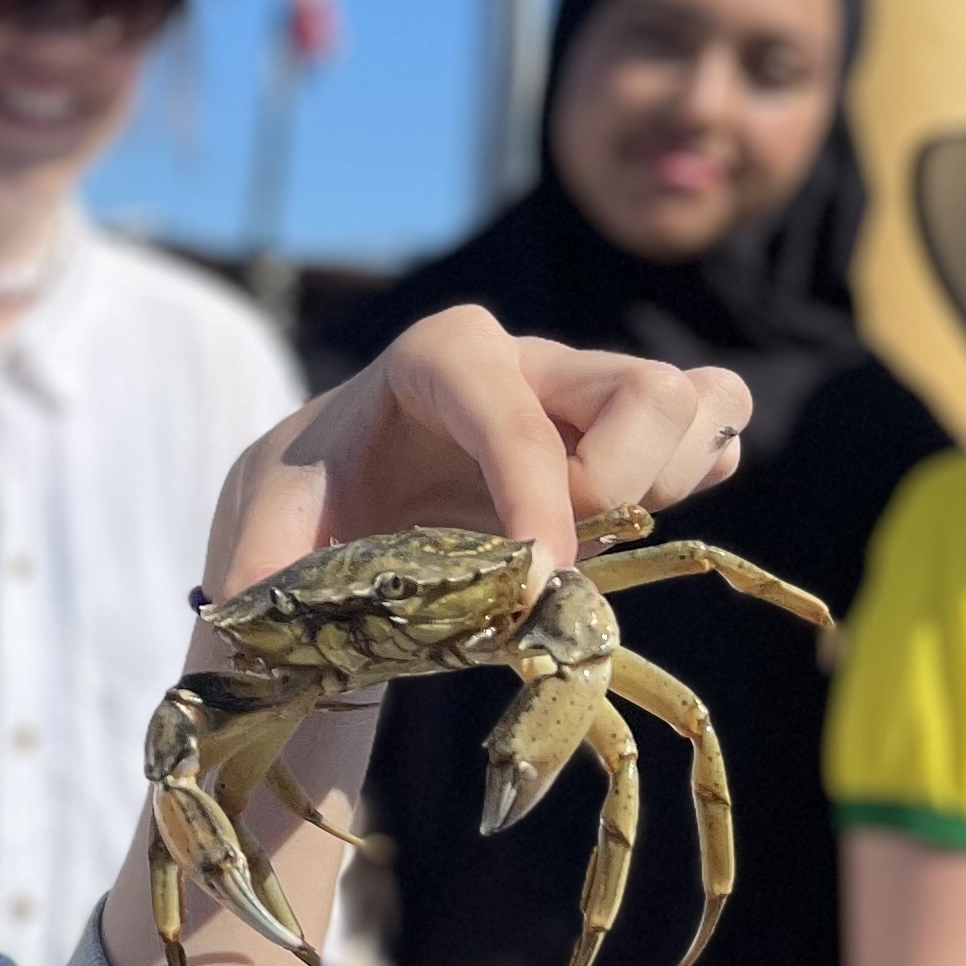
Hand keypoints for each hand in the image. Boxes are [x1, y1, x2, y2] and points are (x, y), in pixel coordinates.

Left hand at [206, 307, 751, 601]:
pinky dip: (697, 481)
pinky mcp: (630, 423)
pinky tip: (627, 521)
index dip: (538, 496)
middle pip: (646, 389)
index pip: (513, 412)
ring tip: (593, 534)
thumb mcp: (270, 516)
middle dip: (617, 485)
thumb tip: (248, 611)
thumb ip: (258, 559)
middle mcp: (528, 355)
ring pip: (701, 401)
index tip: (535, 582)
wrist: (348, 490)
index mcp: (439, 354)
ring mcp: (589, 384)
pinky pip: (717, 429)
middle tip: (552, 554)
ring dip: (669, 484)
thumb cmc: (314, 494)